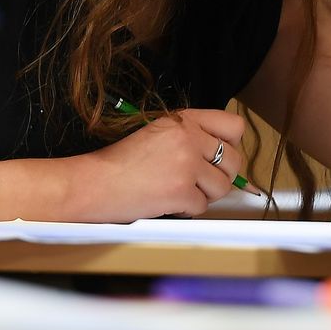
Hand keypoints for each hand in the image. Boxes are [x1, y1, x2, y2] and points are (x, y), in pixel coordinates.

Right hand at [70, 108, 246, 221]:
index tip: (220, 156)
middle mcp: (188, 138)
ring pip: (222, 187)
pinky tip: (167, 201)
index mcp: (183, 120)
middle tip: (199, 181)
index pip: (233, 125)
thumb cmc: (122, 161)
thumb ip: (190, 135)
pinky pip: (202, 207)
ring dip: (204, 195)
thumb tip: (223, 154)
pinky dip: (187, 210)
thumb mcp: (157, 132)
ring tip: (179, 191)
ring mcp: (186, 165)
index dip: (232, 144)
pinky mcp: (181, 191)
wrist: (96, 182)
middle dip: (221, 176)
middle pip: (234, 160)